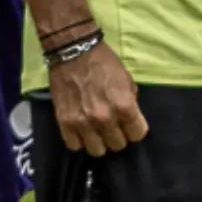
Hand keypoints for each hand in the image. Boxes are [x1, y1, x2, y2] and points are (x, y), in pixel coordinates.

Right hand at [48, 41, 147, 156]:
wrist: (74, 51)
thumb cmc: (104, 62)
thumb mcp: (127, 78)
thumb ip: (130, 100)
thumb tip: (130, 116)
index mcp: (124, 106)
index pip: (137, 134)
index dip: (135, 129)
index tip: (131, 125)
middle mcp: (104, 118)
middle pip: (118, 145)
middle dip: (118, 135)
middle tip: (114, 126)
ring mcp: (83, 122)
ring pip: (97, 151)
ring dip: (99, 141)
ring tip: (97, 130)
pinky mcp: (64, 122)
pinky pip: (75, 145)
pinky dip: (79, 140)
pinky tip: (82, 130)